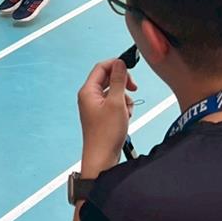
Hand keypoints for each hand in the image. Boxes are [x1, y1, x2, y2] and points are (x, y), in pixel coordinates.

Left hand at [77, 57, 137, 176]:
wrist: (102, 157)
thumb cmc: (106, 134)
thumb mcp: (116, 103)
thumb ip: (118, 81)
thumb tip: (119, 63)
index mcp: (88, 91)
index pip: (101, 67)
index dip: (116, 65)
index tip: (130, 70)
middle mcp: (89, 97)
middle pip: (108, 79)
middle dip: (123, 84)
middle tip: (133, 89)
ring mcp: (95, 106)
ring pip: (114, 92)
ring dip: (125, 98)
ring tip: (126, 111)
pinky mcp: (102, 115)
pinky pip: (115, 103)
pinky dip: (123, 108)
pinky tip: (125, 118)